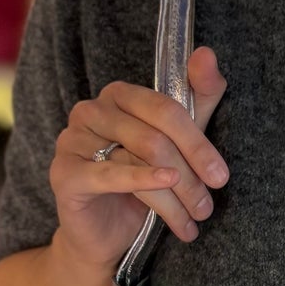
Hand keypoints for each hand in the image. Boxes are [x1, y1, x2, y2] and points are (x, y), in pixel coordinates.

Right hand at [50, 46, 229, 270]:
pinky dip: (142, 183)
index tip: (221, 176)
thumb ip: (197, 98)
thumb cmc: (143, 182)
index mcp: (119, 95)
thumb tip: (206, 52)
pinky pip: (110, 175)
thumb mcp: (178, 140)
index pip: (166, 109)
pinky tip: (168, 195)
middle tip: (208, 206)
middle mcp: (91, 110)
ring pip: (137, 160)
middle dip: (188, 175)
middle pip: (153, 137)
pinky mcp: (64, 172)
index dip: (197, 143)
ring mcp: (72, 139)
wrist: (103, 233)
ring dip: (173, 196)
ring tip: (195, 219)